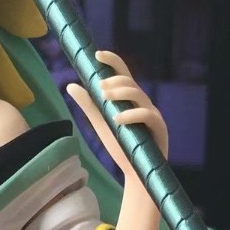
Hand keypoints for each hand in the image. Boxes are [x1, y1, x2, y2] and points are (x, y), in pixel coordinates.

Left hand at [66, 50, 167, 174]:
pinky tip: (117, 119)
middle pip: (130, 81)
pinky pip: (146, 114)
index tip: (97, 55)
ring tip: (104, 98)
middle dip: (113, 81)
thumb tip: (71, 85)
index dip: (112, 61)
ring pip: (137, 94)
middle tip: (99, 88)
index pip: (123, 73)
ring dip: (120, 93)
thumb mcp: (101, 124)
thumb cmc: (121, 147)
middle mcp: (142, 102)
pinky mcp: (159, 127)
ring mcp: (152, 114)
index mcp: (130, 99)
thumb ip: (89, 105)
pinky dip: (130, 115)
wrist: (136, 174)